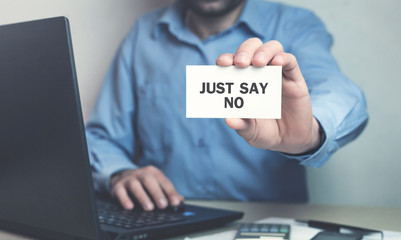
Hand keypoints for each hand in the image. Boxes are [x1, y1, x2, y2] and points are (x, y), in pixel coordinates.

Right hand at [110, 166, 183, 210]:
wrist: (121, 175)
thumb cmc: (143, 182)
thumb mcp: (155, 183)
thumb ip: (167, 191)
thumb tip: (180, 200)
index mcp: (153, 172)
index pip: (163, 181)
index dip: (170, 192)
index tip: (176, 202)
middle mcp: (140, 174)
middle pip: (149, 181)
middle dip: (157, 193)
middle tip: (163, 205)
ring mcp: (128, 179)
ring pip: (135, 186)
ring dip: (143, 197)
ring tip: (149, 208)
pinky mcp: (117, 186)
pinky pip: (120, 192)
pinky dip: (125, 199)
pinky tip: (130, 207)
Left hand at [216, 38, 320, 153]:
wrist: (290, 140)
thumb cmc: (265, 132)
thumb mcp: (251, 132)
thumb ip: (241, 125)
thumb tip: (228, 119)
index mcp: (242, 81)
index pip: (233, 62)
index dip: (226, 58)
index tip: (221, 63)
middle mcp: (259, 72)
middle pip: (252, 48)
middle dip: (244, 51)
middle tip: (240, 63)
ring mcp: (277, 73)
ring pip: (272, 48)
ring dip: (263, 51)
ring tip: (257, 63)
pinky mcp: (294, 78)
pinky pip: (290, 61)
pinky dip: (283, 58)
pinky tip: (277, 63)